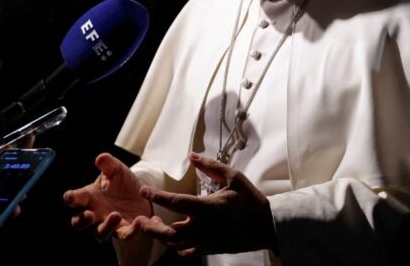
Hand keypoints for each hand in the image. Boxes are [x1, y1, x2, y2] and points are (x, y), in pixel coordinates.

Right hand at [63, 153, 151, 241]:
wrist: (140, 192)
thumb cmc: (120, 181)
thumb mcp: (116, 169)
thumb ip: (108, 163)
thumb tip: (101, 158)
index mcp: (88, 196)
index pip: (74, 199)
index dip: (70, 198)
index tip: (70, 197)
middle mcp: (94, 213)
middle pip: (79, 223)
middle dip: (82, 221)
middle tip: (89, 215)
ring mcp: (107, 224)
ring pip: (99, 234)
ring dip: (106, 227)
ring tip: (116, 215)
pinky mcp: (123, 230)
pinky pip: (124, 235)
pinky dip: (131, 231)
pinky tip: (139, 221)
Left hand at [134, 153, 275, 255]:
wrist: (268, 225)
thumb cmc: (251, 200)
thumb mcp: (234, 177)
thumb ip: (211, 166)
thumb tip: (193, 156)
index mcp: (208, 208)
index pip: (175, 202)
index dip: (157, 196)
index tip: (144, 191)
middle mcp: (204, 227)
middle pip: (169, 233)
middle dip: (151, 228)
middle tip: (141, 220)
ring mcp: (207, 241)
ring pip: (176, 245)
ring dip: (162, 237)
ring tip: (155, 226)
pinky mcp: (211, 249)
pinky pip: (188, 252)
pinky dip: (177, 247)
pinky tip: (175, 238)